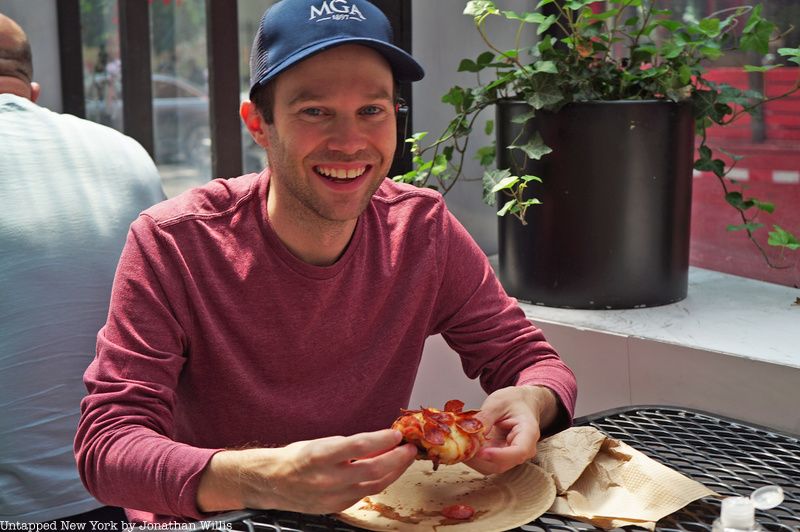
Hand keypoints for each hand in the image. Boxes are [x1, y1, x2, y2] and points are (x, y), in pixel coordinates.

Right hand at [197, 429, 416, 514]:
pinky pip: (364, 494)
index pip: (358, 446)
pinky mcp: (336, 507)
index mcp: (320, 455)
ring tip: (404, 459)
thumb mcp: (321, 442)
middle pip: (372, 470)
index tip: (397, 433)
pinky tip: (387, 472)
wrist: (272, 482)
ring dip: (393, 471)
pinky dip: (378, 482)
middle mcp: (326, 478)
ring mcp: (332, 496)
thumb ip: (349, 445)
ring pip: (373, 485)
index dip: (382, 439)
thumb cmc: (296, 457)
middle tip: (410, 448)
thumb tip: (380, 441)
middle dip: (397, 459)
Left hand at [466, 385, 557, 474]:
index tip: (480, 452)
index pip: (519, 451)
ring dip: (472, 458)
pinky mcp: (498, 457)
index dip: (499, 455)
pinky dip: (471, 456)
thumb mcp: (498, 402)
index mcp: (529, 433)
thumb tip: (470, 430)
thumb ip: (485, 416)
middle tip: (460, 444)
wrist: (520, 403)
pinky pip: (484, 462)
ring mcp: (509, 456)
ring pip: (490, 466)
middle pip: (501, 464)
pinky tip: (462, 444)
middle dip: (478, 458)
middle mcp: (522, 450)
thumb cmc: (513, 401)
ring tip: (459, 442)